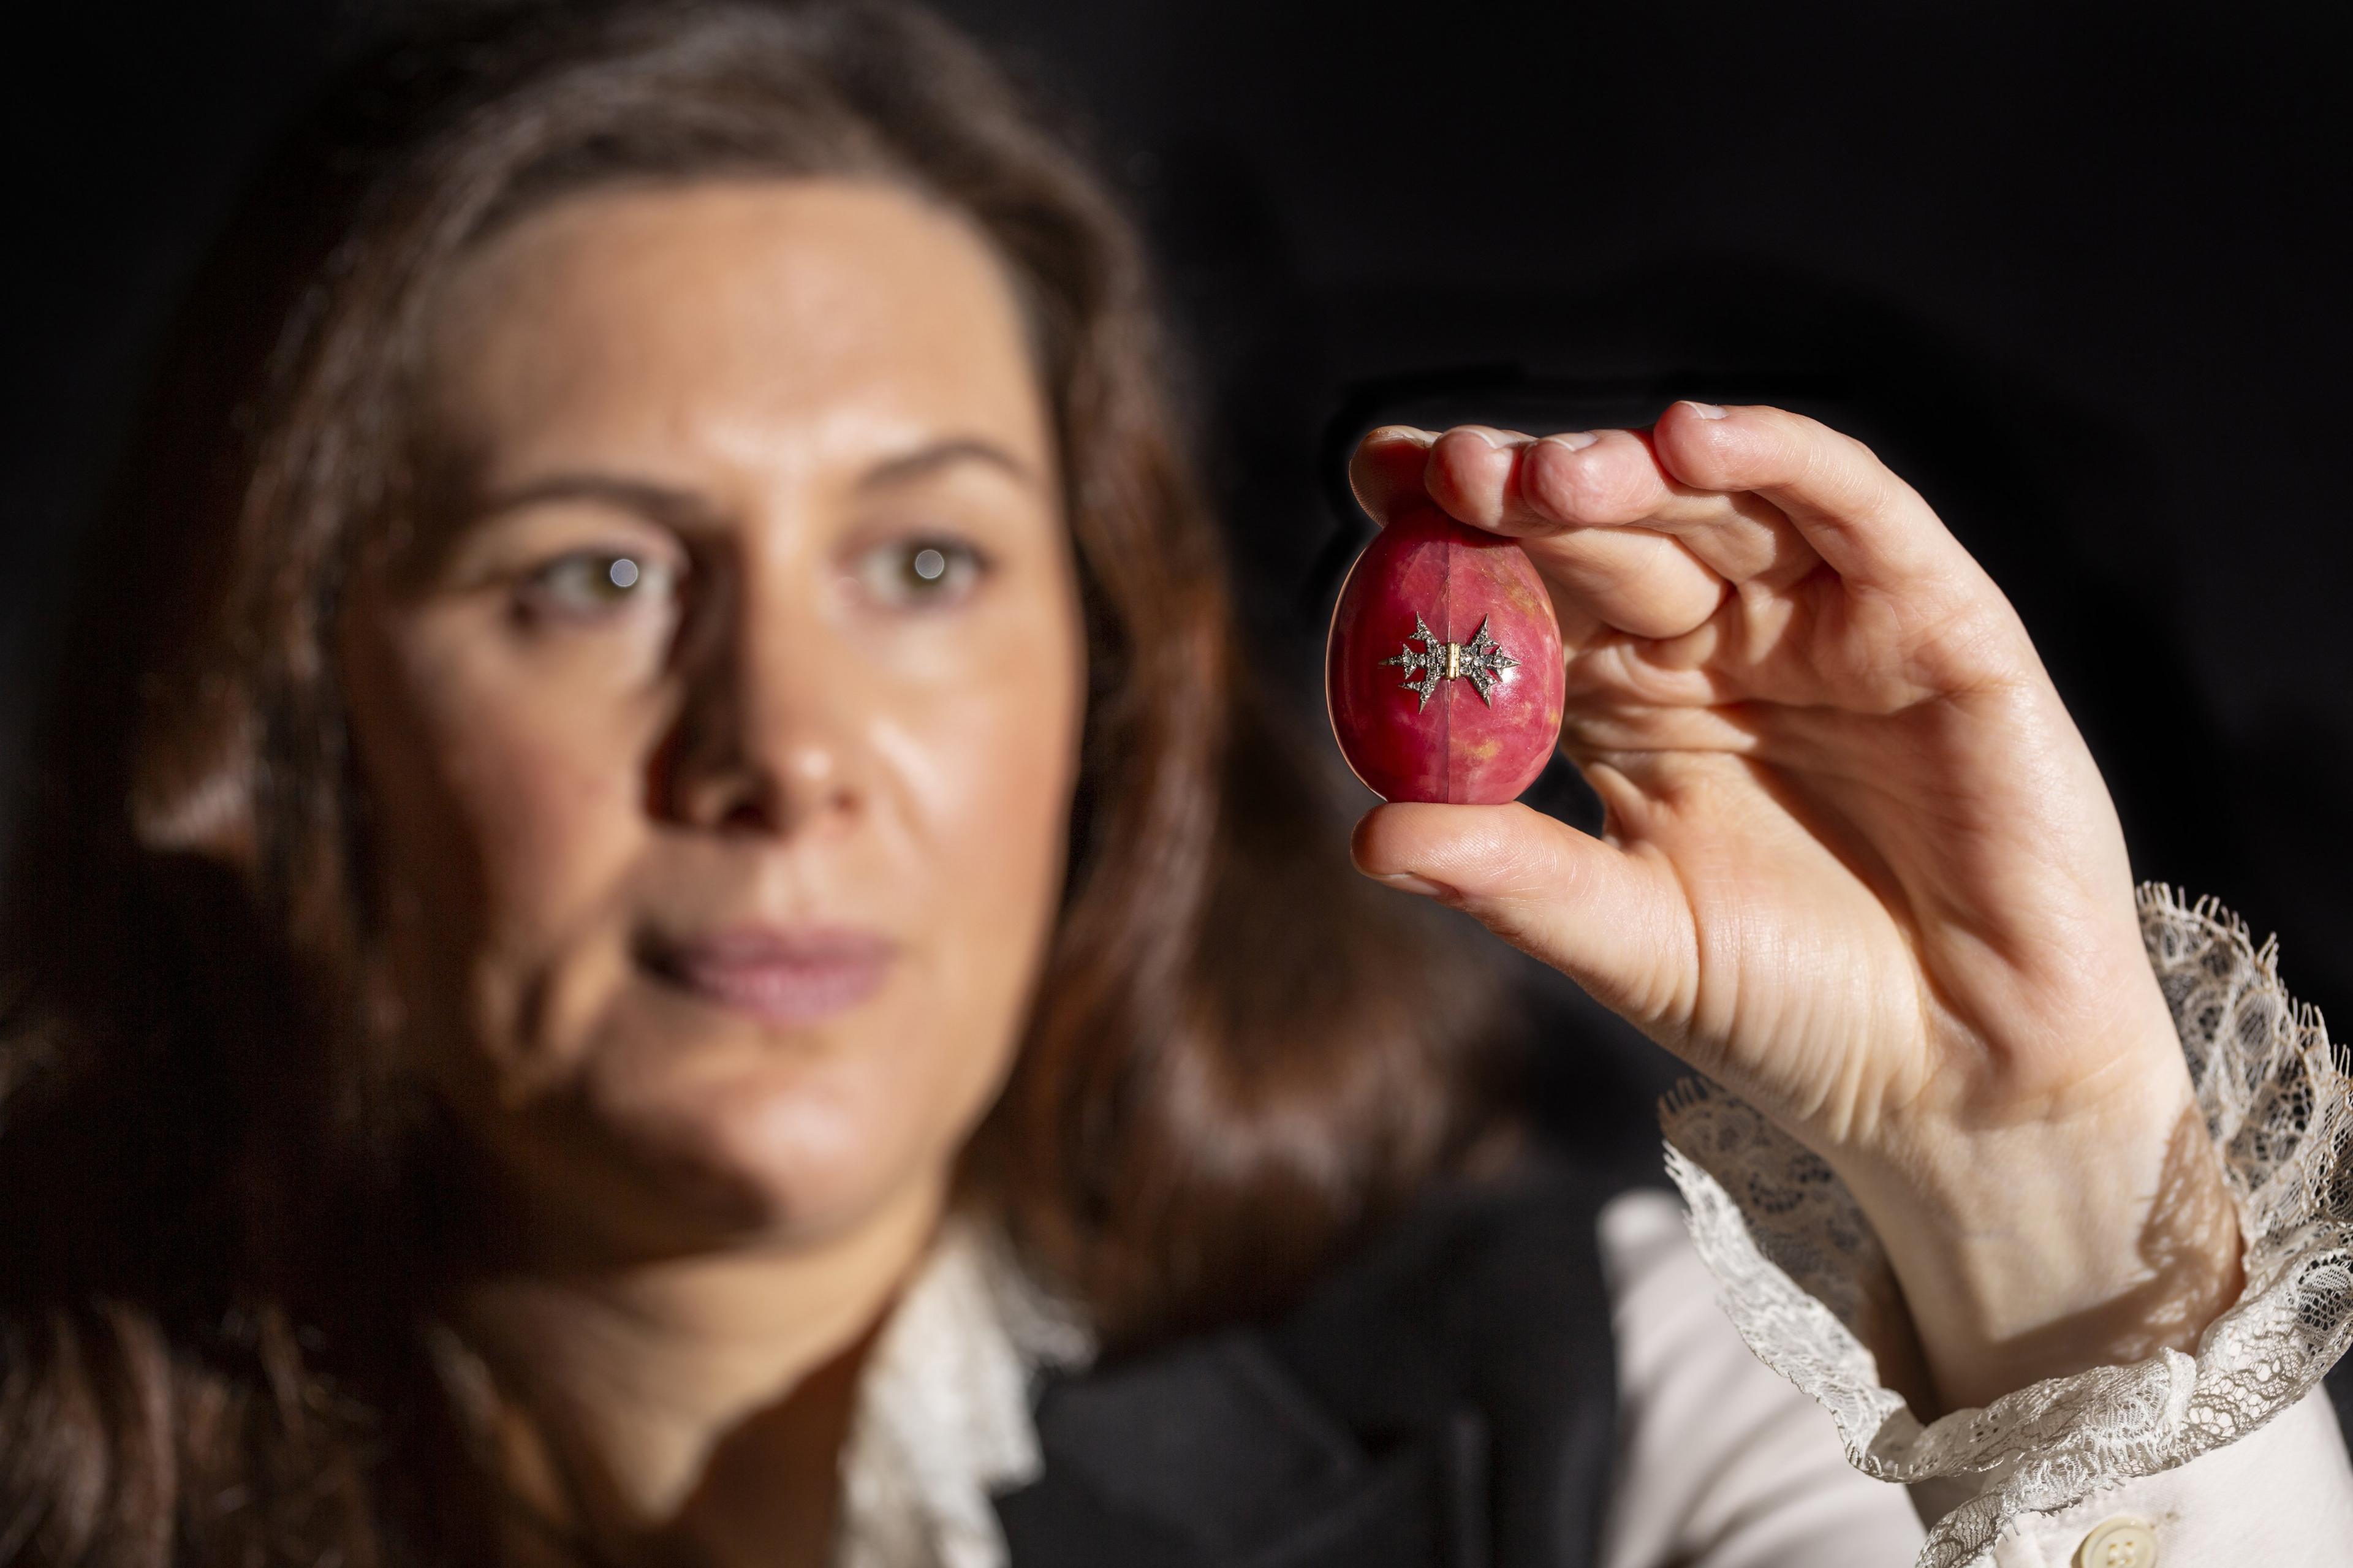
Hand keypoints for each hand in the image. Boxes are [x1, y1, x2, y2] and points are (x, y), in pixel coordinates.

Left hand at [1347, 404, 2242, 1410]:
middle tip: (1450, 473)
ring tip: (1544, 472)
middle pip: (1610, 532)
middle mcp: (1722, 644)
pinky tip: (1695, 440)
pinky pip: (1857, 511)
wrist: (1964, 1086)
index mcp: (1630, 704)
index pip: (1531, 591)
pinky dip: (1780, 460)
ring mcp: (1828, 624)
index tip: (1374, 483)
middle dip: (1528, 492)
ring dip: (1630, 474)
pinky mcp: (1937, 622)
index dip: (1454, 529)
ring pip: (1717, 507)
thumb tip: (1370, 834)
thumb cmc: (1794, 1013)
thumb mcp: (1632, 940)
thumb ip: (1515, 878)